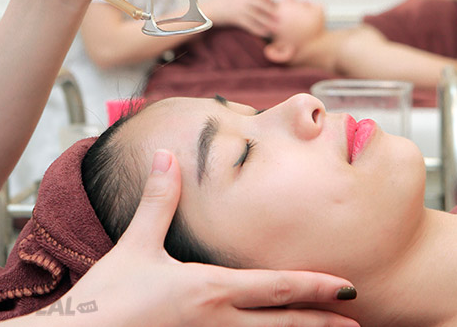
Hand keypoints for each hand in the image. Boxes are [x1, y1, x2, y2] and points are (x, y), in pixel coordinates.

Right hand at [65, 150, 358, 326]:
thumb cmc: (108, 297)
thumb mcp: (136, 244)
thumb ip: (158, 199)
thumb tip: (165, 155)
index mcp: (208, 289)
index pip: (274, 288)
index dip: (314, 287)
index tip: (348, 287)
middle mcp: (216, 321)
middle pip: (282, 324)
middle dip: (322, 322)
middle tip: (358, 322)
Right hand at [205, 0, 277, 36]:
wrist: (206, 11)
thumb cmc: (216, 3)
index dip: (270, 0)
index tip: (277, 6)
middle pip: (262, 5)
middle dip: (272, 11)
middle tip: (282, 18)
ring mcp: (240, 8)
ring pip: (258, 15)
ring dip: (268, 22)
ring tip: (276, 28)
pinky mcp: (236, 18)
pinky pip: (250, 24)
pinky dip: (259, 29)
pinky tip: (266, 33)